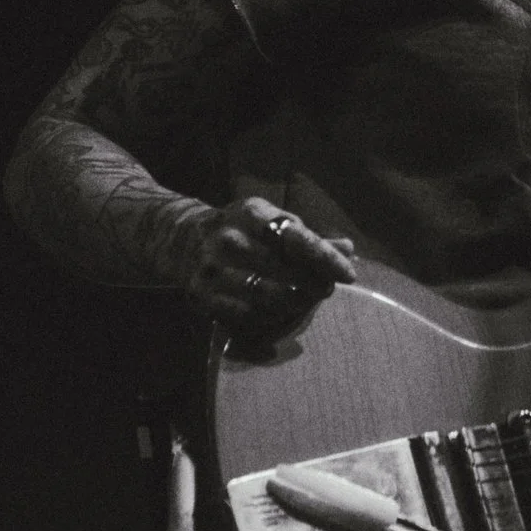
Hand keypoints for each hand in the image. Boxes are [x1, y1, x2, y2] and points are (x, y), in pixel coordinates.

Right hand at [184, 196, 358, 330]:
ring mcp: (214, 268)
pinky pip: (247, 315)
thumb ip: (308, 237)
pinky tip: (279, 311)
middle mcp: (230, 238)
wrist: (182, 239)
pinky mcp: (203, 294)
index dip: (325, 257)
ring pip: (268, 296)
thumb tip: (347, 248)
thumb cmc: (242, 230)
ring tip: (305, 299)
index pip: (295, 237)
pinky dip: (270, 317)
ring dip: (296, 302)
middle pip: (285, 270)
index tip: (347, 274)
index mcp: (252, 213)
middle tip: (326, 289)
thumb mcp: (271, 221)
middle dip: (313, 283)